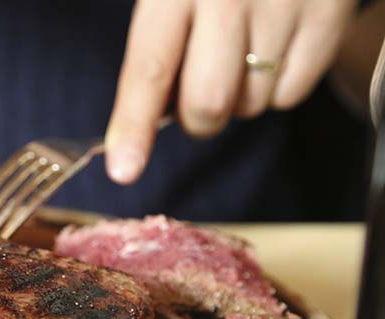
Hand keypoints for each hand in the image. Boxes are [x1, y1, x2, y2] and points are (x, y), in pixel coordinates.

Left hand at [104, 0, 356, 184]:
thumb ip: (156, 46)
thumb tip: (150, 116)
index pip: (149, 69)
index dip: (133, 124)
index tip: (124, 169)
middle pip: (206, 104)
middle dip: (197, 118)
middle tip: (199, 91)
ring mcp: (283, 7)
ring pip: (250, 105)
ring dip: (238, 99)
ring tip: (242, 52)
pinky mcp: (326, 17)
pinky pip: (291, 95)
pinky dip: (277, 88)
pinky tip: (274, 50)